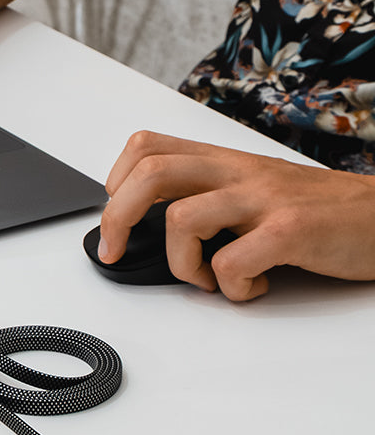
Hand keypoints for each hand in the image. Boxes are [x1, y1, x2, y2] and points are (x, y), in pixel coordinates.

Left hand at [98, 130, 374, 300]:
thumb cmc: (317, 210)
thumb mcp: (252, 188)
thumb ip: (208, 196)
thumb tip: (150, 226)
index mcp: (223, 160)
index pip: (147, 147)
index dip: (118, 178)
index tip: (118, 215)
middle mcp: (237, 172)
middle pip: (150, 173)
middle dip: (117, 216)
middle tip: (117, 252)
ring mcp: (263, 199)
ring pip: (181, 218)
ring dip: (181, 263)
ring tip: (208, 278)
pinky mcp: (291, 231)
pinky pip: (232, 261)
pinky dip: (231, 287)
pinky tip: (251, 287)